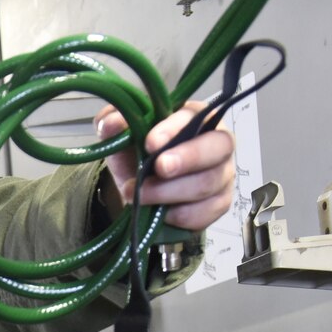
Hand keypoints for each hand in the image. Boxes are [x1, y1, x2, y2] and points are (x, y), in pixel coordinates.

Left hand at [95, 100, 237, 231]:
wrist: (140, 184)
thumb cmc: (139, 151)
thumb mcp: (122, 135)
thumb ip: (114, 122)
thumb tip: (109, 124)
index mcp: (195, 115)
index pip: (194, 116)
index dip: (174, 129)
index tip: (150, 143)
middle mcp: (217, 142)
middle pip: (217, 146)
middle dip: (186, 158)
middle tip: (159, 169)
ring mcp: (222, 173)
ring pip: (207, 182)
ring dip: (171, 192)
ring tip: (140, 196)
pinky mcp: (219, 203)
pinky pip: (206, 212)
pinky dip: (180, 216)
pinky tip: (162, 215)